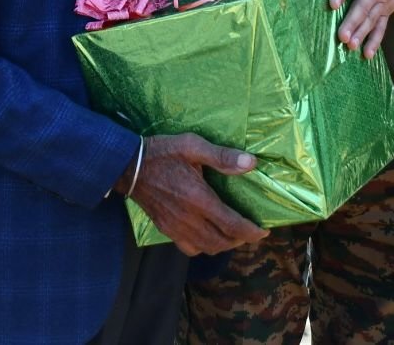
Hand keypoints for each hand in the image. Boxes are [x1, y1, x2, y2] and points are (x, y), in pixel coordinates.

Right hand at [119, 133, 268, 256]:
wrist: (129, 166)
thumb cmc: (163, 152)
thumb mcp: (192, 146)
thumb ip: (222, 156)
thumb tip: (251, 163)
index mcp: (199, 199)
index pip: (232, 225)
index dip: (251, 232)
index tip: (264, 230)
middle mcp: (189, 219)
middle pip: (222, 242)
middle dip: (241, 239)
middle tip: (251, 230)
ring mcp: (176, 228)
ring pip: (207, 248)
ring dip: (224, 245)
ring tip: (233, 233)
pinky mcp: (166, 230)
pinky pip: (190, 249)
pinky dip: (204, 247)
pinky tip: (208, 235)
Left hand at [325, 0, 393, 57]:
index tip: (333, 3)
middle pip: (362, 6)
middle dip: (352, 22)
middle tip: (342, 36)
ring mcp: (382, 1)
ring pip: (371, 20)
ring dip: (361, 33)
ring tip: (351, 46)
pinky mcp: (387, 9)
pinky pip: (381, 27)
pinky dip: (375, 41)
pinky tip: (366, 54)